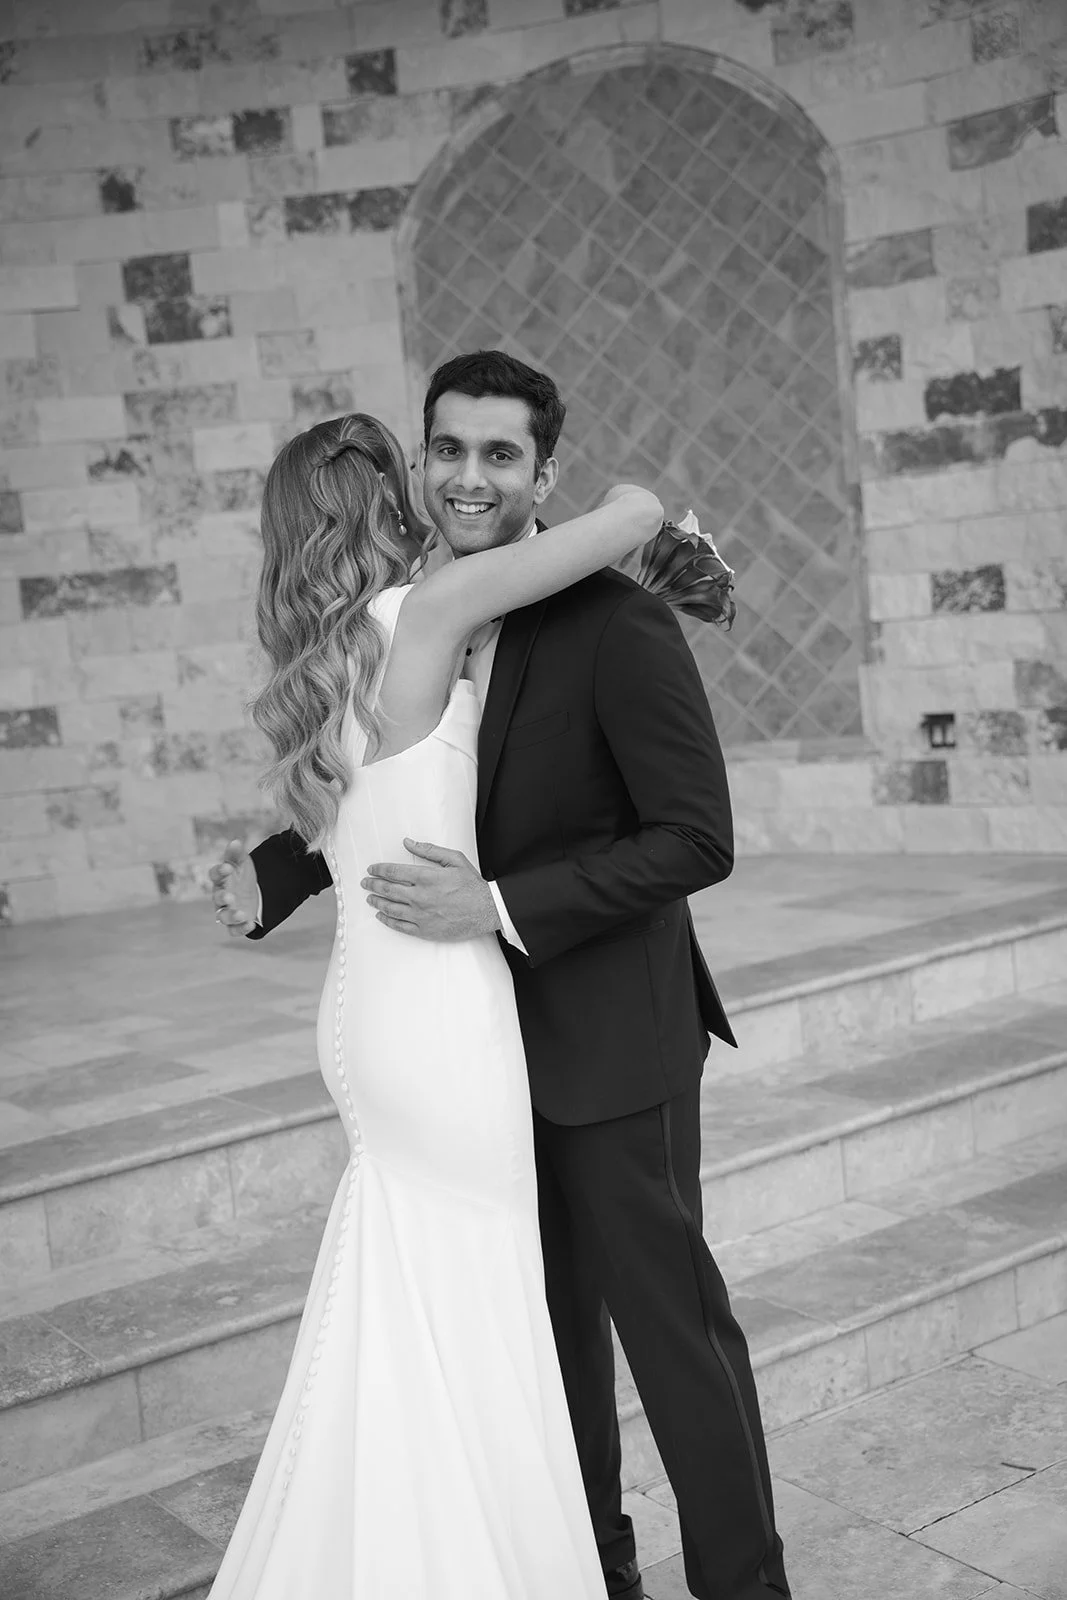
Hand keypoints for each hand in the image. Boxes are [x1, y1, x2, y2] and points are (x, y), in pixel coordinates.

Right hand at [209, 838, 258, 935]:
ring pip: (223, 916)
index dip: (220, 872)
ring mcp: (227, 911)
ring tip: (242, 914)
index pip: (215, 875)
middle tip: (230, 896)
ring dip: (231, 916)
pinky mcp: (236, 924)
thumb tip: (235, 841)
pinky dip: (241, 929)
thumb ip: (236, 854)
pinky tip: (250, 925)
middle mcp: (220, 897)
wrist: (253, 893)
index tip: (228, 867)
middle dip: (223, 898)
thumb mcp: (242, 863)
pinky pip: (234, 930)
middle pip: (217, 898)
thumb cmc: (241, 876)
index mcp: (220, 880)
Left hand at [362, 839, 501, 940]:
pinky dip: (387, 920)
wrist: (487, 910)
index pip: (393, 872)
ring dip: (376, 902)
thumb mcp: (455, 859)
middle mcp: (420, 896)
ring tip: (370, 898)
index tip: (372, 869)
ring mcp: (421, 915)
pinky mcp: (424, 930)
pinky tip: (381, 916)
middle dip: (373, 885)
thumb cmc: (472, 885)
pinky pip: (400, 926)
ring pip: (390, 908)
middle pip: (387, 890)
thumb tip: (408, 842)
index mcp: (426, 877)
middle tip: (366, 882)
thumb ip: (429, 850)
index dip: (379, 869)